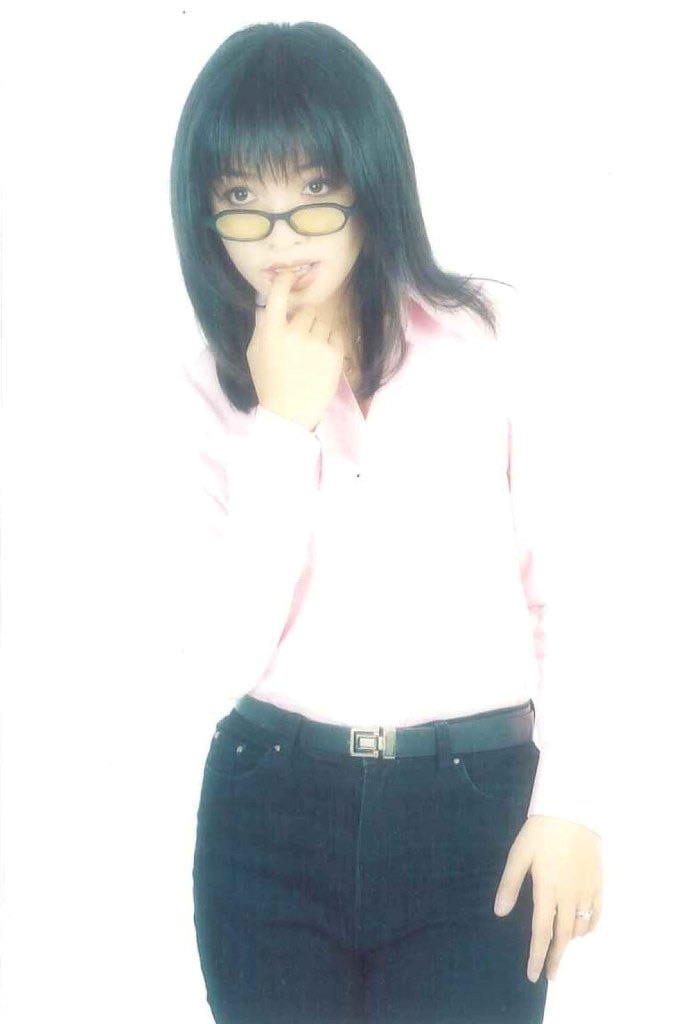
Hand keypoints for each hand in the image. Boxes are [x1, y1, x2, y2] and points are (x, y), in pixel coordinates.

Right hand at [247, 269, 345, 431]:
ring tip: (310, 355)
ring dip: (317, 333)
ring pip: (322, 323)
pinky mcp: (333, 353)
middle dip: (303, 322)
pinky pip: (335, 335)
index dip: (285, 281)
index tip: (290, 275)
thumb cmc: (269, 382)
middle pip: (306, 311)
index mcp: (271, 332)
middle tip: (299, 342)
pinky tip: (320, 360)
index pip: (278, 295)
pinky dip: (330, 344)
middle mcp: (294, 333)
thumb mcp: (255, 354)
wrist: (289, 412)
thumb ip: (260, 328)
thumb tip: (265, 305)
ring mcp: (316, 343)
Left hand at [493, 815, 602, 982]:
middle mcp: (569, 896)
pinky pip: (595, 914)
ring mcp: (586, 891)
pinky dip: (588, 927)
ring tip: (559, 948)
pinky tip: (581, 931)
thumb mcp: (519, 854)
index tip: (533, 975)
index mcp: (547, 890)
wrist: (573, 810)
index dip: (537, 955)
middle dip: (555, 957)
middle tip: (550, 974)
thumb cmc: (541, 831)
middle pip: (563, 936)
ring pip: (579, 928)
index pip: (542, 932)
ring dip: (569, 942)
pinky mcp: (598, 883)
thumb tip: (500, 912)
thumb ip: (510, 884)